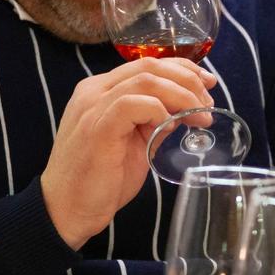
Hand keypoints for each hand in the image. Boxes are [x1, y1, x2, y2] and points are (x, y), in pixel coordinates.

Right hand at [41, 57, 215, 248]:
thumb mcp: (134, 145)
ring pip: (146, 80)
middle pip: (150, 66)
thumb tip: (182, 113)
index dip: (182, 68)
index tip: (207, 83)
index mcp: (101, 90)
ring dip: (181, 96)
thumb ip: (152, 124)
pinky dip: (158, 111)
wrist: (66, 210)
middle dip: (188, 80)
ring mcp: (93, 106)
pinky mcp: (97, 127)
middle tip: (207, 104)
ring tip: (199, 117)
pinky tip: (169, 128)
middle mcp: (94, 91)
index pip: (146, 64)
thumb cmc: (99, 181)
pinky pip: (132, 103)